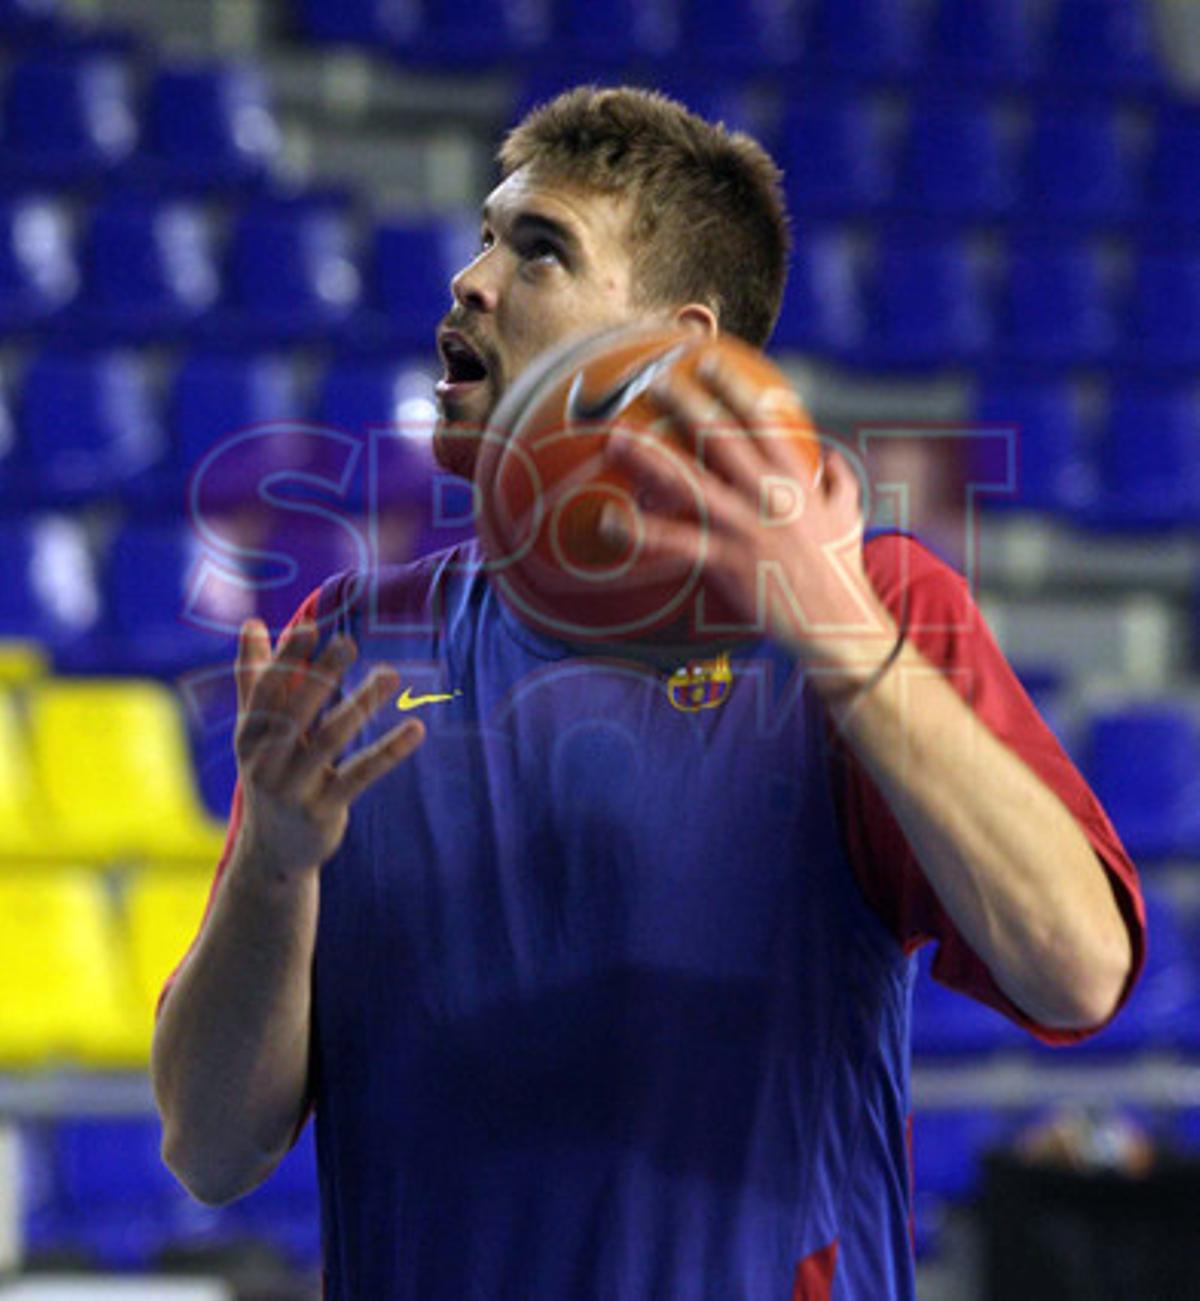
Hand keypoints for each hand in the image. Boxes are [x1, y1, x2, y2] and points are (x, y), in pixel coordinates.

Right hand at [231, 618, 425, 879]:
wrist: (271, 853)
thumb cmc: (268, 775)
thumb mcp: (255, 731)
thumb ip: (254, 678)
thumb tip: (252, 624)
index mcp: (250, 734)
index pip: (267, 689)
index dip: (286, 658)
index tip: (309, 625)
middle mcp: (266, 759)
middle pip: (296, 709)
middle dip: (320, 674)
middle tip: (348, 642)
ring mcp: (294, 787)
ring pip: (330, 738)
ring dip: (361, 704)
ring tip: (391, 675)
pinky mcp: (323, 810)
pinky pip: (360, 774)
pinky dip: (389, 751)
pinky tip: (417, 728)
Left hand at [601, 357, 897, 690]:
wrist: (838, 624)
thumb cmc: (843, 572)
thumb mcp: (849, 517)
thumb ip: (839, 481)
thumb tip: (831, 456)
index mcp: (797, 479)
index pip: (762, 420)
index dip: (731, 389)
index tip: (707, 364)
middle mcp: (768, 494)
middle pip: (719, 439)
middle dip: (684, 406)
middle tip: (653, 381)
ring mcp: (745, 526)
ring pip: (689, 482)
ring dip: (649, 457)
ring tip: (615, 437)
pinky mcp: (726, 561)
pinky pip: (674, 542)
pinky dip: (640, 531)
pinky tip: (609, 520)